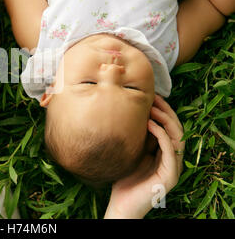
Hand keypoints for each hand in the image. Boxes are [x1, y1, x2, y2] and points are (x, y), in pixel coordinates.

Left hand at [104, 95, 184, 218]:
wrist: (122, 205)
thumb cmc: (122, 178)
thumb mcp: (129, 152)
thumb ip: (134, 136)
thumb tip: (126, 113)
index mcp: (164, 153)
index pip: (170, 126)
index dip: (163, 110)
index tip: (152, 96)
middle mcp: (172, 158)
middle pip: (177, 128)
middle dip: (166, 111)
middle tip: (154, 97)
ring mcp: (173, 167)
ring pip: (177, 136)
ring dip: (165, 119)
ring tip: (151, 108)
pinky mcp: (170, 175)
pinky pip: (170, 150)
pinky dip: (162, 134)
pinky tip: (149, 124)